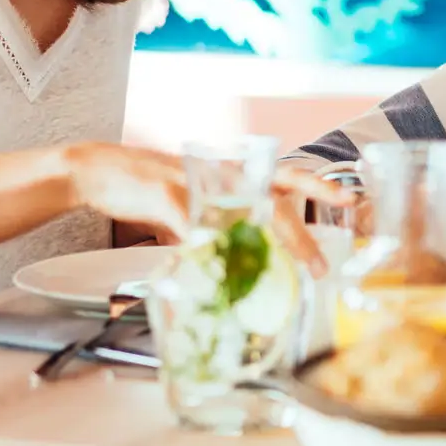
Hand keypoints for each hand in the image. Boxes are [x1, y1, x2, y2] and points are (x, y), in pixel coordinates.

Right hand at [64, 144, 351, 276]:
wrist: (96, 171)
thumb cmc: (147, 188)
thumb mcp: (190, 205)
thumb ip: (212, 226)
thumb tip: (227, 256)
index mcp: (231, 174)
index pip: (283, 177)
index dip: (317, 185)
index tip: (348, 196)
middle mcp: (221, 174)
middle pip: (272, 198)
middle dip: (298, 234)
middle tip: (320, 264)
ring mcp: (195, 182)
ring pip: (237, 212)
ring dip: (256, 244)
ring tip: (271, 274)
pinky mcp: (165, 194)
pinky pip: (191, 222)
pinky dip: (203, 241)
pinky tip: (212, 259)